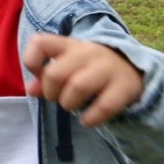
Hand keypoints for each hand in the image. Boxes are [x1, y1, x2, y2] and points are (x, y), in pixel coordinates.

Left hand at [23, 34, 142, 127]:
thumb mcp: (67, 67)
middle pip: (55, 74)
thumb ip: (45, 77)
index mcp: (68, 45)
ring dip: (68, 103)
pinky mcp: (125, 86)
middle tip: (57, 98)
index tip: (38, 74)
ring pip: (77, 87)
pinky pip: (105, 106)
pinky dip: (91, 118)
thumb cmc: (89, 69)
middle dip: (50, 92)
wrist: (133, 68)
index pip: (40, 43)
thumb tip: (31, 90)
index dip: (31, 61)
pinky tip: (87, 121)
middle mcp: (87, 53)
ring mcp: (107, 68)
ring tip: (71, 107)